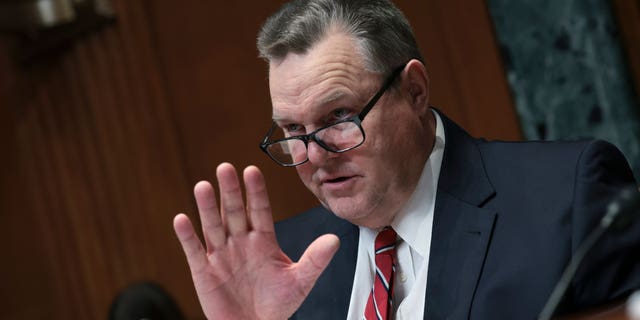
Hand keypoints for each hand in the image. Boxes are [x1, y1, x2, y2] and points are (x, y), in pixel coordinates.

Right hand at [173, 163, 339, 319]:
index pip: (260, 210)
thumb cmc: (277, 305)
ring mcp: (221, 255)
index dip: (256, 192)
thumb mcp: (300, 281)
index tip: (252, 171)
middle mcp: (241, 242)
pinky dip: (187, 237)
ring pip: (213, 226)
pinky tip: (181, 219)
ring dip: (207, 207)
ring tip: (203, 186)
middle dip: (231, 191)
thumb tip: (335, 240)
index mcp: (263, 240)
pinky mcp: (204, 271)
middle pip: (235, 212)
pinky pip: (194, 251)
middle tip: (225, 168)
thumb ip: (315, 260)